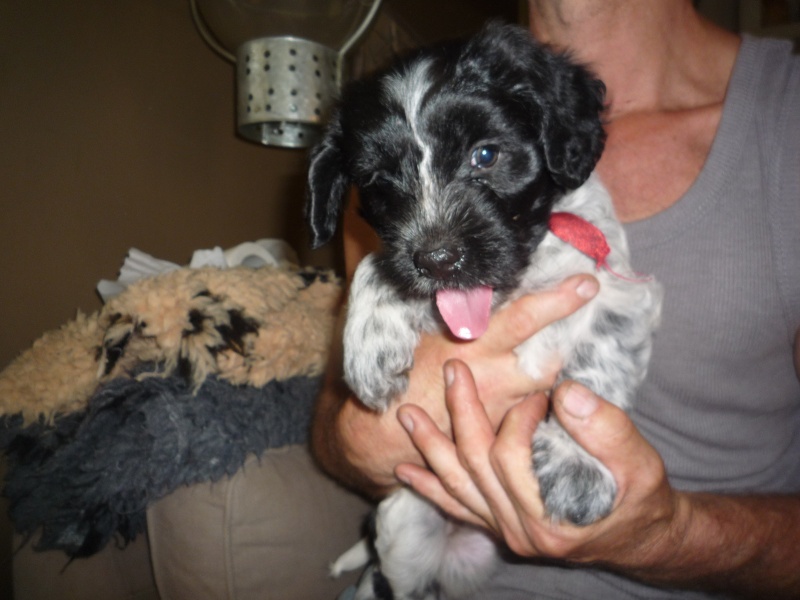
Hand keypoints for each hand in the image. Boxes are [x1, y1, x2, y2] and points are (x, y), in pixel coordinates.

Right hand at [316, 275, 599, 494]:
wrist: (381, 433)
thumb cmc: (392, 371)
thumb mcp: (399, 326)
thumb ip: (426, 299)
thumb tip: (445, 266)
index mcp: (470, 345)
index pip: (523, 318)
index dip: (557, 301)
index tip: (586, 283)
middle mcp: (492, 376)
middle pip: (547, 357)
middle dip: (569, 336)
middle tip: (588, 306)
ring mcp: (499, 406)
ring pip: (543, 385)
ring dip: (554, 365)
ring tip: (567, 346)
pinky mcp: (499, 430)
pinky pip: (530, 411)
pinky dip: (540, 397)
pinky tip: (546, 388)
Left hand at [394, 359, 683, 567]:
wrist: (641, 535)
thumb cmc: (641, 498)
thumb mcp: (640, 463)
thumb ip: (606, 429)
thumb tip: (567, 392)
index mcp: (552, 516)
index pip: (512, 457)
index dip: (519, 417)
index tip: (539, 393)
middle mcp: (521, 530)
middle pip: (476, 464)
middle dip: (463, 413)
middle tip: (453, 372)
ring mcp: (506, 531)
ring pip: (457, 485)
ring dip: (431, 447)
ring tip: (407, 415)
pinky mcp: (499, 526)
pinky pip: (457, 508)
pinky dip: (431, 488)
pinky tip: (406, 472)